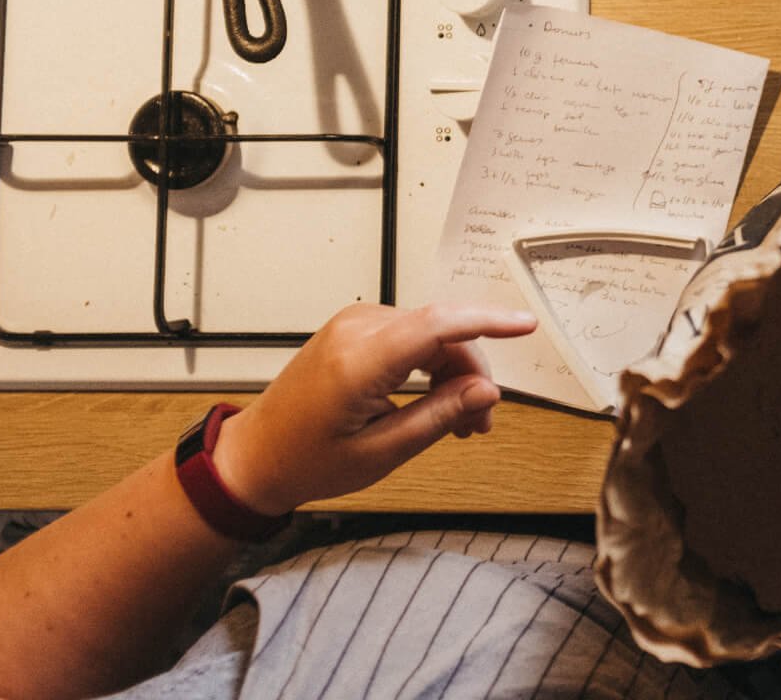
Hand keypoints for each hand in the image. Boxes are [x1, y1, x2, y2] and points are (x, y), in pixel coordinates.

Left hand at [212, 302, 538, 514]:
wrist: (254, 458)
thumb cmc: (305, 460)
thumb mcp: (382, 450)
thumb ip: (440, 416)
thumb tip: (486, 392)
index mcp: (360, 359)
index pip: (439, 324)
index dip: (488, 321)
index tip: (525, 325)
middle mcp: (356, 330)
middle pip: (441, 332)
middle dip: (472, 372)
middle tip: (482, 421)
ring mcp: (353, 326)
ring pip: (429, 334)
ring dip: (453, 371)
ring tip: (461, 420)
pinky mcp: (353, 331)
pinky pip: (410, 336)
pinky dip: (431, 364)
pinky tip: (437, 399)